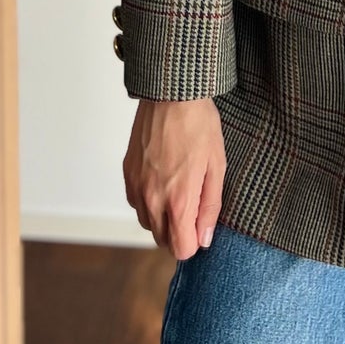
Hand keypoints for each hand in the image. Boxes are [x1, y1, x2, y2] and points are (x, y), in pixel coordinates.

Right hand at [123, 95, 225, 258]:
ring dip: (163, 218)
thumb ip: (210, 207)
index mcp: (178, 201)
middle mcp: (152, 199)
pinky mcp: (127, 174)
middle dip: (179, 232)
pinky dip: (148, 202)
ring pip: (148, 224)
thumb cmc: (199, 126)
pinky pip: (136, 204)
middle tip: (193, 205)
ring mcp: (137, 187)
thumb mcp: (216, 166)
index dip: (195, 242)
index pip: (181, 250)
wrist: (171, 94)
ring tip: (178, 190)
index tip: (202, 225)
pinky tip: (163, 181)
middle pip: (163, 241)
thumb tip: (204, 238)